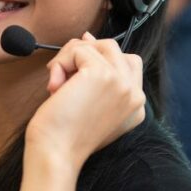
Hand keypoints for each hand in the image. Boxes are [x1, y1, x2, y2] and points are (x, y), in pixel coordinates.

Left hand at [25, 32, 145, 174]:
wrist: (56, 154)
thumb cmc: (65, 136)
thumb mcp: (89, 106)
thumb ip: (96, 78)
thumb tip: (88, 36)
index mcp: (136, 107)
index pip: (129, 64)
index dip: (100, 58)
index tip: (77, 65)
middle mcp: (135, 95)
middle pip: (114, 49)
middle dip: (84, 54)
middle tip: (63, 76)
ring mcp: (122, 83)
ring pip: (98, 44)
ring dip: (70, 56)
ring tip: (57, 83)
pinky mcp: (103, 74)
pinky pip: (79, 49)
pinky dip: (60, 63)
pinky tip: (54, 87)